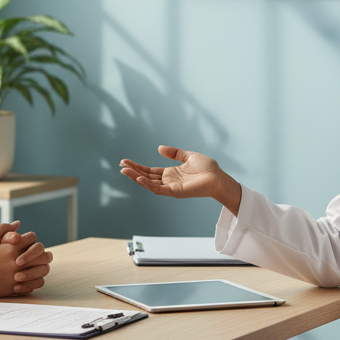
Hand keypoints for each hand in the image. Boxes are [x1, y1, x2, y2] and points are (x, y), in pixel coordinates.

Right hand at [0, 222, 52, 297]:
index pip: (33, 239)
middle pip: (42, 254)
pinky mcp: (15, 288)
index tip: (28, 243)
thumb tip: (18, 223)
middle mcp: (17, 261)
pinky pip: (36, 284)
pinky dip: (37, 280)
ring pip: (42, 270)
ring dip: (42, 266)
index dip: (32, 239)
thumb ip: (4, 228)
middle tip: (38, 255)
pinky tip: (31, 277)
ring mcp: (17, 275)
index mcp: (12, 248)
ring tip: (37, 266)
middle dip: (42, 253)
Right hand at [119, 145, 241, 214]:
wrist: (218, 177)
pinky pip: (159, 189)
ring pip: (149, 183)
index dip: (138, 166)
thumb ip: (174, 153)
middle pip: (146, 176)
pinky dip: (148, 185)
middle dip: (133, 171)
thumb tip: (158, 148)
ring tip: (124, 171)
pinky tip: (139, 178)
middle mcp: (169, 181)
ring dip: (136, 177)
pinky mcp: (175, 191)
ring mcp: (171, 187)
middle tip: (121, 165)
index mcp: (171, 173)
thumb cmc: (207, 168)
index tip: (126, 161)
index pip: (150, 171)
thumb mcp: (188, 156)